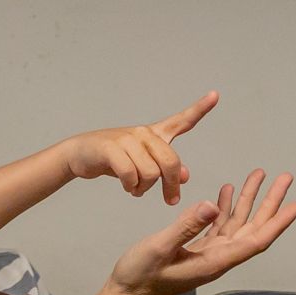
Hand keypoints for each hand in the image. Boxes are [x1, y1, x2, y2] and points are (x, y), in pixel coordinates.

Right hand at [61, 91, 217, 203]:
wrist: (80, 154)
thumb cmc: (114, 160)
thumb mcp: (143, 164)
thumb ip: (166, 170)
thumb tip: (185, 176)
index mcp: (155, 135)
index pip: (181, 121)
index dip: (200, 109)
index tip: (216, 95)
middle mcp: (144, 133)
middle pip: (171, 162)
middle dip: (171, 185)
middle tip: (169, 199)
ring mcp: (127, 139)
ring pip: (150, 173)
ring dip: (144, 189)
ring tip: (136, 189)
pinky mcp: (111, 148)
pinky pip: (130, 175)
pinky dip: (131, 187)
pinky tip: (128, 187)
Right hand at [107, 169, 295, 294]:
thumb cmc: (139, 276)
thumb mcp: (160, 247)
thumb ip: (185, 225)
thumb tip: (211, 204)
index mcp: (215, 261)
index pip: (256, 240)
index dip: (278, 222)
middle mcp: (218, 258)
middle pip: (252, 229)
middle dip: (270, 203)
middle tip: (285, 178)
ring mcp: (208, 254)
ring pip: (236, 225)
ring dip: (248, 200)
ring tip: (260, 175)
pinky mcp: (195, 250)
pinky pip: (218, 227)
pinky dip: (224, 207)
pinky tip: (226, 191)